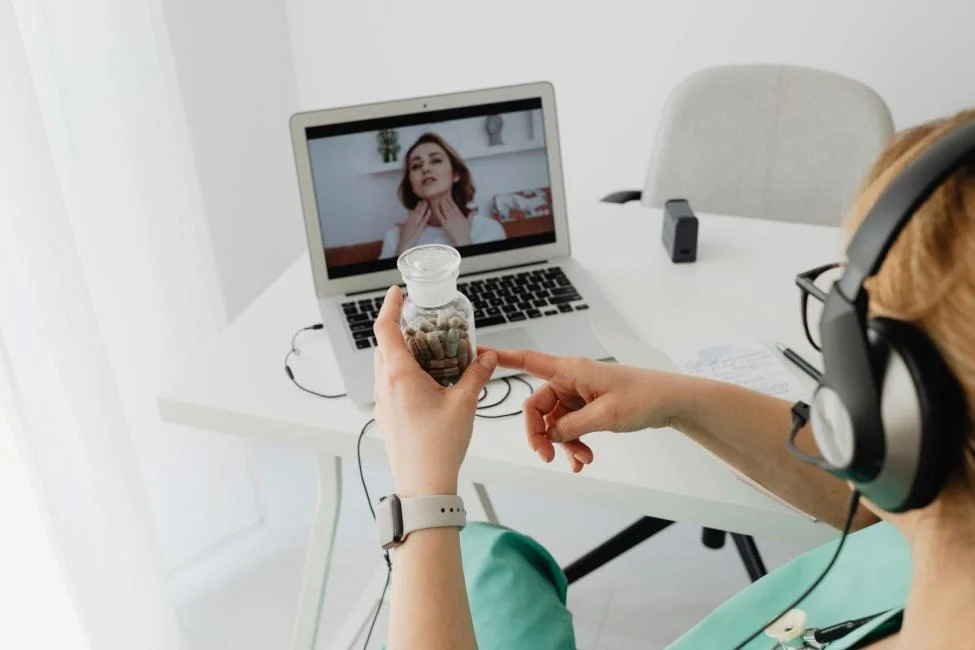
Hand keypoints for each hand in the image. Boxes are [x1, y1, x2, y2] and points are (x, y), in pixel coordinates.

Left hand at [374, 287, 497, 495]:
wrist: (423, 484)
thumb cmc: (439, 446)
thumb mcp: (464, 403)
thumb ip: (476, 375)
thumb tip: (487, 358)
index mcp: (398, 375)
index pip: (385, 328)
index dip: (390, 306)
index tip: (397, 292)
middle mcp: (384, 385)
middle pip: (384, 345)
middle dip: (399, 328)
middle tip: (420, 320)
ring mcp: (382, 403)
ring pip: (386, 365)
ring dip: (401, 352)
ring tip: (428, 349)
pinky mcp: (388, 416)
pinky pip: (390, 384)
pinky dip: (404, 372)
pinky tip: (427, 380)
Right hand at [396, 201, 429, 255]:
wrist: (405, 245)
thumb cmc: (402, 239)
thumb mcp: (401, 230)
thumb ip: (400, 225)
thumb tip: (397, 223)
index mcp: (407, 222)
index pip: (412, 213)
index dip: (416, 208)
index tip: (419, 203)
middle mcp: (410, 223)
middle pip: (416, 213)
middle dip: (420, 207)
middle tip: (424, 200)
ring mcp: (415, 226)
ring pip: (419, 215)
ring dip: (422, 209)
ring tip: (426, 203)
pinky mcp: (419, 229)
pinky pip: (423, 221)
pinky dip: (426, 216)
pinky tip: (429, 211)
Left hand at [433, 196, 472, 246]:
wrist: (462, 238)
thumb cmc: (466, 232)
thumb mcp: (469, 222)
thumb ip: (470, 216)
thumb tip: (473, 212)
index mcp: (460, 215)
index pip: (454, 205)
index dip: (450, 200)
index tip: (448, 195)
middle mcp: (454, 216)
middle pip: (449, 206)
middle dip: (445, 199)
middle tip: (441, 194)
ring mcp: (449, 220)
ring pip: (445, 209)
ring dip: (441, 203)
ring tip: (438, 197)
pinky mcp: (445, 224)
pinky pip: (440, 216)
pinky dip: (437, 211)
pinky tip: (435, 207)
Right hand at [488, 348, 691, 471]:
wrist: (671, 402)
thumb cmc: (644, 396)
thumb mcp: (605, 415)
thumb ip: (572, 426)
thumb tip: (550, 434)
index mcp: (570, 370)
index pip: (527, 361)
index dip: (501, 357)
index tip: (478, 354)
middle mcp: (571, 380)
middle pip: (539, 407)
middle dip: (542, 434)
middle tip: (548, 456)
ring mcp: (580, 395)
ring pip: (556, 422)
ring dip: (564, 444)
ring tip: (582, 460)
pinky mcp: (590, 407)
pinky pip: (572, 428)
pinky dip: (575, 444)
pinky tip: (582, 461)